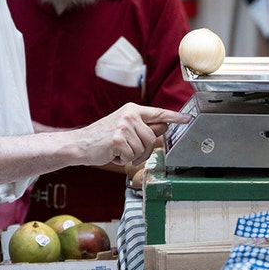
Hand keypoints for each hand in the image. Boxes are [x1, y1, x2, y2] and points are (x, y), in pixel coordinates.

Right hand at [71, 103, 190, 166]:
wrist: (80, 144)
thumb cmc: (103, 138)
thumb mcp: (124, 126)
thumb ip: (144, 126)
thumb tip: (165, 127)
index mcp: (132, 110)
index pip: (158, 113)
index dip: (174, 117)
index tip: (188, 119)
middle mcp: (129, 115)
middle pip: (152, 138)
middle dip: (143, 150)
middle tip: (128, 151)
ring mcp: (124, 127)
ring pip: (143, 149)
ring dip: (132, 156)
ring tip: (118, 150)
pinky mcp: (118, 140)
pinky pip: (132, 157)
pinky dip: (123, 160)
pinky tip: (113, 153)